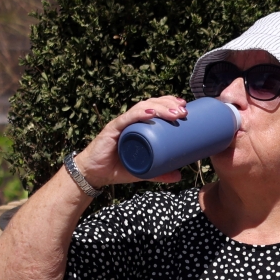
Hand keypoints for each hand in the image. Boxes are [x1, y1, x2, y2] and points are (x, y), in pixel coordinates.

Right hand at [72, 96, 188, 188]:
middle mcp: (130, 121)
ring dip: (159, 107)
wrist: (95, 174)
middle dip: (168, 104)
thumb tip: (180, 176)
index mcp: (139, 126)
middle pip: (151, 104)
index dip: (169, 104)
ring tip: (174, 113)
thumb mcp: (145, 171)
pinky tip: (151, 113)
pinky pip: (127, 119)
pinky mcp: (112, 129)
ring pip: (141, 108)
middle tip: (184, 111)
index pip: (155, 108)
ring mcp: (122, 124)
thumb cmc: (118, 168)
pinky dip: (139, 114)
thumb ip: (161, 173)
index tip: (184, 107)